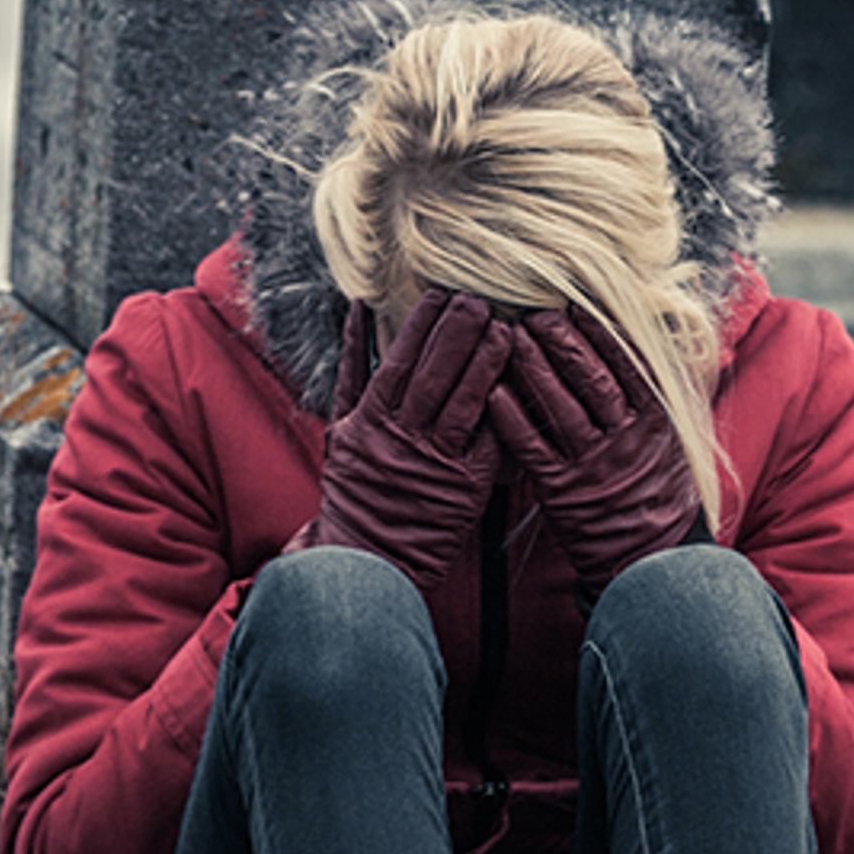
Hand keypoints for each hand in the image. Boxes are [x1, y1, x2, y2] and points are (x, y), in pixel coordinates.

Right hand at [309, 290, 511, 593]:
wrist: (366, 559)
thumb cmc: (355, 491)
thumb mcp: (340, 433)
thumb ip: (350, 376)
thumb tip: (357, 316)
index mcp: (368, 422)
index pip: (397, 362)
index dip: (421, 326)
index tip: (439, 294)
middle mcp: (400, 438)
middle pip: (433, 375)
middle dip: (457, 332)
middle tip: (479, 297)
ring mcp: (435, 462)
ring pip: (464, 402)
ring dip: (484, 363)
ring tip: (504, 328)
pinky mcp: (466, 486)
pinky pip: (486, 442)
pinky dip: (498, 411)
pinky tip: (513, 383)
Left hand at [488, 307, 707, 600]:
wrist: (651, 556)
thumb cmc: (657, 489)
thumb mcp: (673, 441)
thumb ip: (658, 396)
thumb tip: (654, 342)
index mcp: (656, 423)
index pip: (628, 366)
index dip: (601, 334)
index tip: (578, 306)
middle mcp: (626, 440)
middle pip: (590, 379)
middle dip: (561, 342)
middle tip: (534, 313)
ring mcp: (593, 465)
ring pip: (559, 406)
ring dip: (532, 368)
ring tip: (509, 337)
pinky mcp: (562, 490)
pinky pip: (532, 447)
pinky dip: (512, 417)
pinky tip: (493, 389)